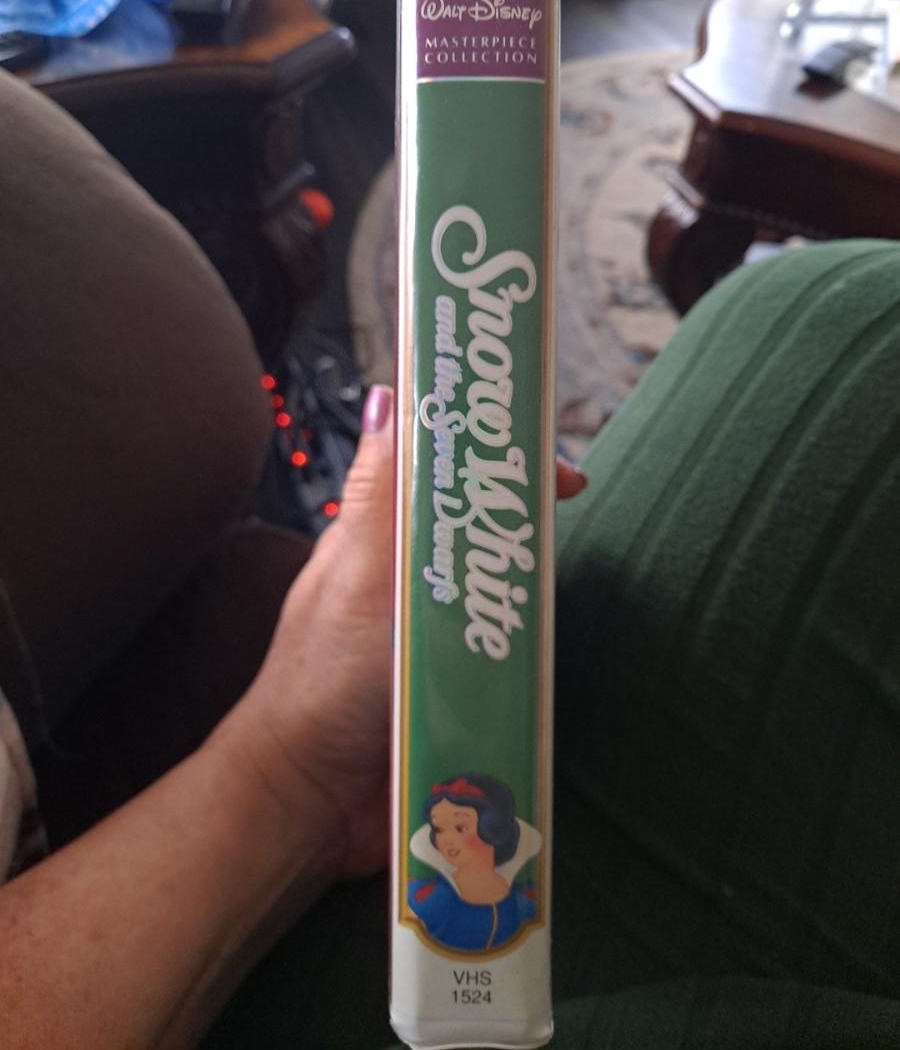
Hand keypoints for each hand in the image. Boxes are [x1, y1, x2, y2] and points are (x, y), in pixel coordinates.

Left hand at [226, 387, 587, 880]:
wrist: (313, 800)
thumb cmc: (324, 681)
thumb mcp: (361, 574)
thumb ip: (384, 496)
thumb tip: (388, 397)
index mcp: (381, 539)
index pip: (444, 469)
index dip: (494, 449)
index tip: (547, 455)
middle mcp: (410, 579)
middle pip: (481, 525)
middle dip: (525, 514)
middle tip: (569, 512)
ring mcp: (433, 633)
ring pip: (500, 588)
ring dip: (531, 586)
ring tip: (557, 589)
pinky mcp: (454, 684)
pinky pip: (503, 652)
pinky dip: (527, 648)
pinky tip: (553, 651)